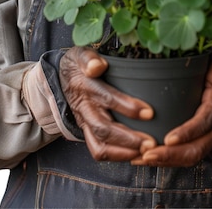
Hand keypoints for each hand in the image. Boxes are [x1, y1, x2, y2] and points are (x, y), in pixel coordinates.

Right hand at [59, 46, 156, 161]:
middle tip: (151, 142)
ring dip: (123, 152)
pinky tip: (135, 155)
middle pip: (104, 128)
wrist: (60, 78)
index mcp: (86, 87)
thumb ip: (88, 59)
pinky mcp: (87, 132)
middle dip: (129, 138)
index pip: (108, 98)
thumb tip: (97, 66)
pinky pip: (98, 151)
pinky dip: (116, 157)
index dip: (128, 107)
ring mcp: (85, 123)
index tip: (149, 113)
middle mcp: (85, 108)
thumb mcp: (79, 55)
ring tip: (146, 152)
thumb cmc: (78, 65)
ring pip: (100, 145)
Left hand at [131, 57, 211, 167]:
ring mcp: (211, 133)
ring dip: (169, 160)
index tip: (167, 140)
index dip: (187, 133)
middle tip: (147, 155)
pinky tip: (150, 158)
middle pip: (198, 147)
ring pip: (193, 155)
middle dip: (172, 155)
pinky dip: (169, 159)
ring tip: (144, 159)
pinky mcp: (202, 136)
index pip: (205, 123)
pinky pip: (188, 152)